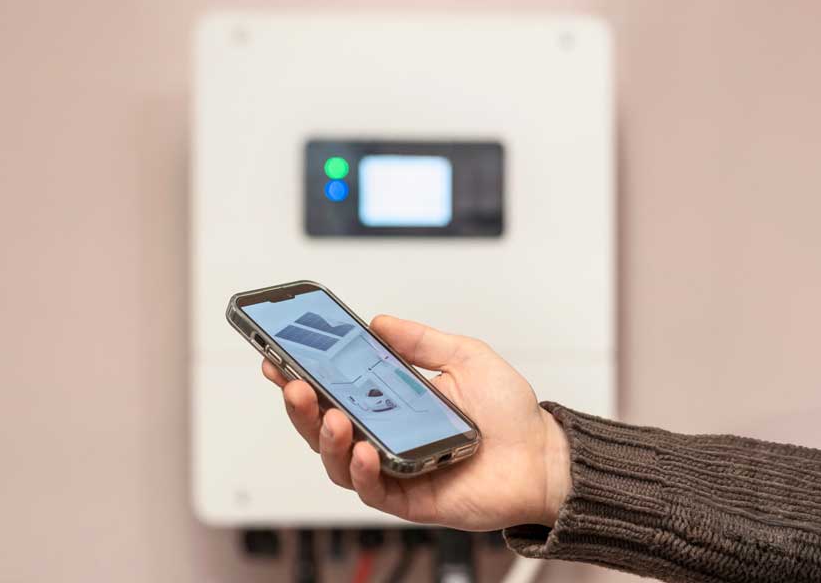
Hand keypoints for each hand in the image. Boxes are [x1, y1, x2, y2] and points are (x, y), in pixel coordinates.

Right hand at [261, 314, 569, 530]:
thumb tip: (378, 322)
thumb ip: (421, 340)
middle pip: (323, 425)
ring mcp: (393, 468)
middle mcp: (384, 435)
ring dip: (326, 437)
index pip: (333, 389)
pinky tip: (367, 451)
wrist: (544, 457)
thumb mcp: (466, 356)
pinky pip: (372, 489)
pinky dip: (363, 470)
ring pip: (338, 460)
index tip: (277, 356)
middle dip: (300, 405)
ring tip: (332, 416)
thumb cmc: (509, 414)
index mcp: (390, 402)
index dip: (301, 374)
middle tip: (293, 383)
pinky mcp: (408, 499)